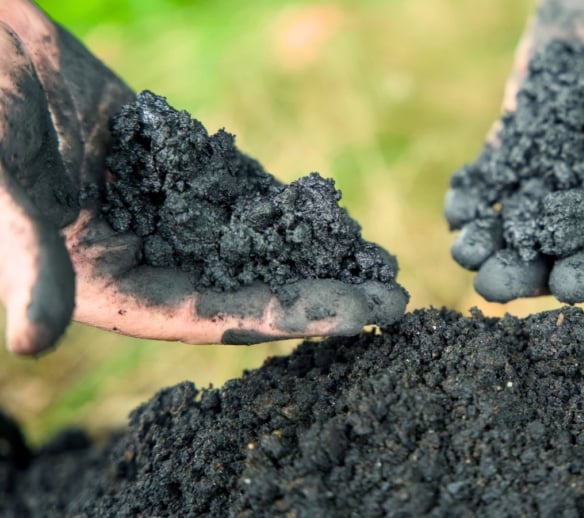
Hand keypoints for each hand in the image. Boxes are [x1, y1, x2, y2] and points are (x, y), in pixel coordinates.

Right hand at [0, 1, 405, 355]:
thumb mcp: (0, 191)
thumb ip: (29, 261)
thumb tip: (32, 344)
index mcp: (106, 284)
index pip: (205, 318)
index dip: (278, 319)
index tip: (350, 321)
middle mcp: (146, 257)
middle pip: (246, 288)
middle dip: (319, 296)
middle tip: (393, 301)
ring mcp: (170, 213)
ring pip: (256, 245)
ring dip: (316, 256)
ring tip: (382, 263)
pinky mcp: (183, 169)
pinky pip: (244, 194)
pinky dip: (290, 206)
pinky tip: (339, 216)